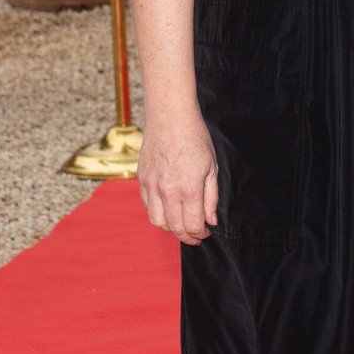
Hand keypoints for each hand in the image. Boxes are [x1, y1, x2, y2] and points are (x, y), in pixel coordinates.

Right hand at [137, 111, 219, 244]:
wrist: (170, 116)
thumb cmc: (195, 137)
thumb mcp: (212, 167)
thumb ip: (211, 197)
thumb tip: (211, 220)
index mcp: (189, 189)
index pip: (193, 225)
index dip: (201, 235)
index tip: (206, 233)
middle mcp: (168, 191)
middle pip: (175, 228)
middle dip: (187, 237)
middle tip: (196, 236)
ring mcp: (152, 186)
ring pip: (158, 222)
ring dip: (170, 229)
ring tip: (181, 225)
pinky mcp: (142, 180)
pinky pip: (147, 207)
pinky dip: (158, 214)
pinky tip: (168, 210)